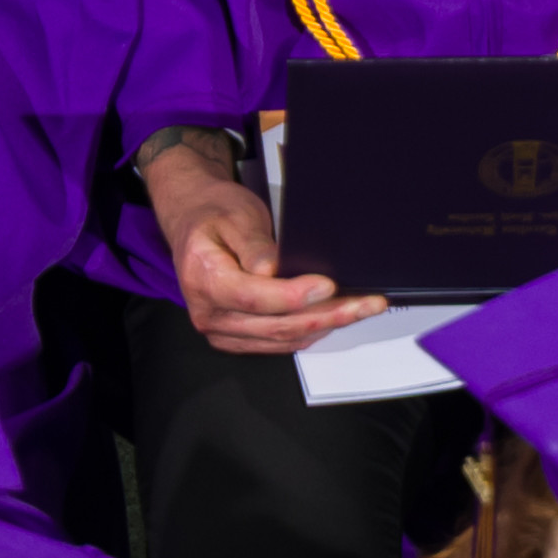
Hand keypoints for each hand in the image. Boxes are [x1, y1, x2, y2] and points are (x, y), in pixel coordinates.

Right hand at [143, 137, 372, 355]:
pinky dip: (309, 332)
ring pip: (282, 340)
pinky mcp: (237, 338)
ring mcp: (222, 331)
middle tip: (363, 303)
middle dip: (326, 316)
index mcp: (203, 279)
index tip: (328, 285)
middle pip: (275, 326)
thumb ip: (254, 246)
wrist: (194, 222)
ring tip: (360, 309)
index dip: (293, 296)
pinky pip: (278, 344)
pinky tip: (334, 318)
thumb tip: (275, 271)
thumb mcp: (235, 216)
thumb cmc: (214, 214)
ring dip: (325, 327)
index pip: (254, 297)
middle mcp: (209, 314)